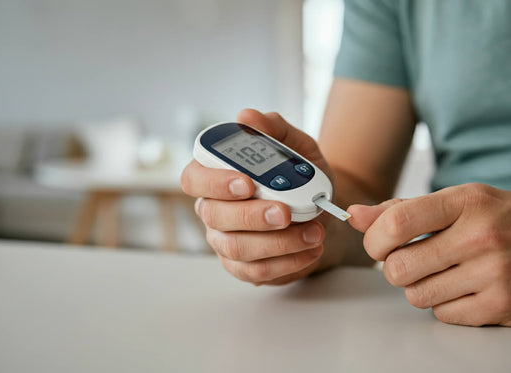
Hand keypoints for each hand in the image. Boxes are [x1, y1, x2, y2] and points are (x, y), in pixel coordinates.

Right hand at [181, 109, 333, 284]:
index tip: (247, 182)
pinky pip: (256, 272)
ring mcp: (225, 241)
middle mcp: (213, 210)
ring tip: (314, 232)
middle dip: (251, 216)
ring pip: (236, 248)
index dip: (215, 182)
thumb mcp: (296, 147)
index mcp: (216, 177)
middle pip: (214, 216)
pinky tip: (311, 249)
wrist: (321, 209)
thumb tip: (248, 116)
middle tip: (286, 212)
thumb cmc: (301, 176)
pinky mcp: (243, 267)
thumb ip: (274, 130)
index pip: (194, 178)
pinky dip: (288, 263)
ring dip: (278, 243)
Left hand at [348, 183, 510, 325]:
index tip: (378, 243)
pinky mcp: (500, 306)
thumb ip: (400, 209)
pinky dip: (444, 304)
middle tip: (413, 258)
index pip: (396, 223)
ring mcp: (495, 273)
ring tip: (443, 270)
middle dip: (395, 266)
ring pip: (415, 295)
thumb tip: (354, 215)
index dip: (373, 239)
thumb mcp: (452, 201)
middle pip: (397, 268)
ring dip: (420, 286)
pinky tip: (463, 286)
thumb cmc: (491, 219)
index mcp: (465, 202)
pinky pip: (441, 314)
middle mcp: (482, 236)